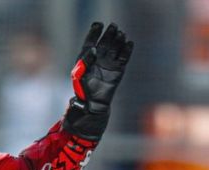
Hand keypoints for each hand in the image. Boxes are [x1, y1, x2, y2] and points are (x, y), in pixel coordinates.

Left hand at [65, 22, 133, 138]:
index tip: (98, 25)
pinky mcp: (117, 71)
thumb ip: (85, 61)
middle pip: (105, 43)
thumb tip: (93, 49)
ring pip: (115, 49)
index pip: (91, 41)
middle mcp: (98, 60)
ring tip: (121, 33)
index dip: (95, 32)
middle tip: (113, 27)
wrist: (92, 105)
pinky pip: (123, 59)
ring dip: (118, 41)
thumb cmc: (82, 91)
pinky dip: (127, 51)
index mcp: (87, 58)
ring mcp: (108, 65)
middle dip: (109, 34)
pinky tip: (129, 43)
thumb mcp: (79, 74)